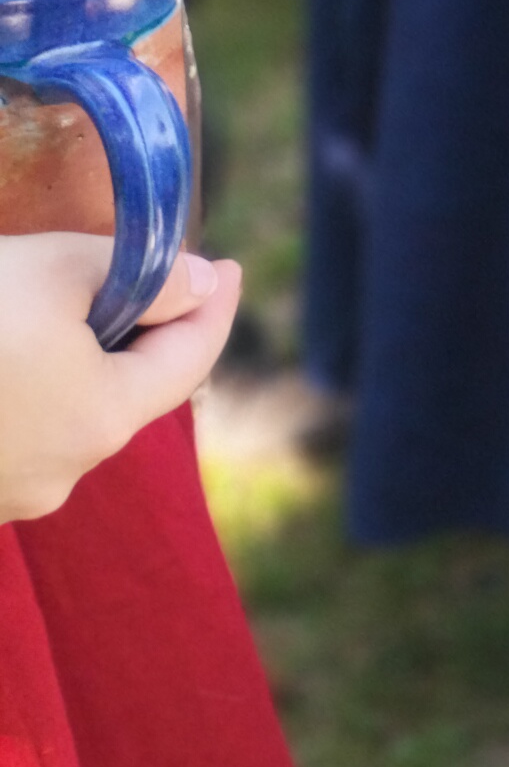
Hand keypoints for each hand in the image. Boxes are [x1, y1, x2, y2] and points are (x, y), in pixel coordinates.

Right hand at [0, 237, 240, 519]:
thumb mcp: (55, 268)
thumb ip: (144, 275)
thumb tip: (199, 287)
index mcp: (103, 421)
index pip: (187, 363)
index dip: (214, 309)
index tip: (228, 268)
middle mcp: (61, 476)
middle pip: (125, 392)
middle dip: (135, 335)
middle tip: (134, 280)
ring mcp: (5, 498)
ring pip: (64, 417)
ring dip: (70, 368)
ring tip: (46, 317)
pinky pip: (14, 436)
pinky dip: (23, 395)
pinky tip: (4, 358)